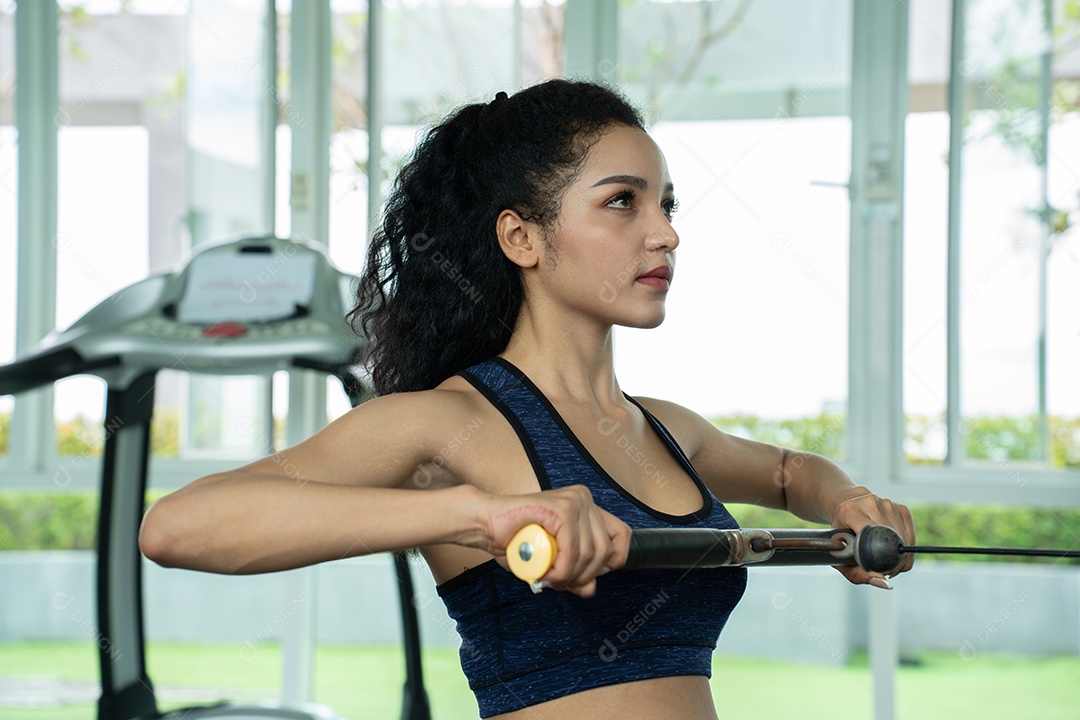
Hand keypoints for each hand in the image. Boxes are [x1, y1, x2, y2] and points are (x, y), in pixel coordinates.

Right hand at [480, 485, 630, 597]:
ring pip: (588, 554)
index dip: (613, 561)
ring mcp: (574, 502)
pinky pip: (572, 552)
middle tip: (560, 582)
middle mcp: (584, 499)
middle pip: (605, 551)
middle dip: (584, 575)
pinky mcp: (561, 509)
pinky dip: (560, 570)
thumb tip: (590, 589)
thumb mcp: (552, 563)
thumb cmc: (515, 540)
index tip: (590, 575)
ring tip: (547, 576)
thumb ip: (573, 574)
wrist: (485, 524)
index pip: (622, 535)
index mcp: (586, 507)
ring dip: (567, 576)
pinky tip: (545, 572)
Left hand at [828, 490, 914, 588]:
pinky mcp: (901, 507)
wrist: (846, 504)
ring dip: (902, 556)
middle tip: (886, 570)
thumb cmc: (841, 534)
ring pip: (905, 540)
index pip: (873, 539)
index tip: (882, 570)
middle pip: (893, 542)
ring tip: (889, 560)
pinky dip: (907, 548)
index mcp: (850, 511)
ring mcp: (887, 503)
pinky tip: (895, 550)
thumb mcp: (840, 555)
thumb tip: (884, 583)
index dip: (881, 559)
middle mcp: (870, 503)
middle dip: (894, 562)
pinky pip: (911, 535)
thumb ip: (857, 574)